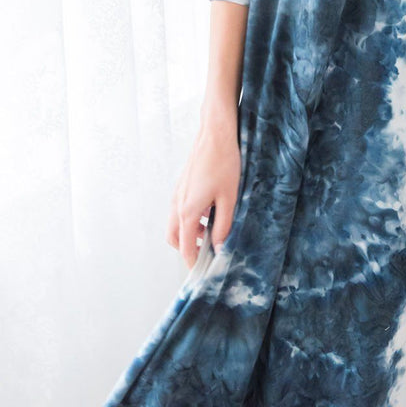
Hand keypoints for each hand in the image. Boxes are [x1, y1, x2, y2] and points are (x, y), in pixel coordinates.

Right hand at [165, 114, 239, 269]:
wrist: (215, 134)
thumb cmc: (224, 163)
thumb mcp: (229, 198)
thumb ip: (223, 225)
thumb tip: (220, 247)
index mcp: (188, 211)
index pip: (185, 247)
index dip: (193, 261)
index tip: (202, 273)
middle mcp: (177, 204)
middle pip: (174, 238)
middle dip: (186, 249)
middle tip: (206, 254)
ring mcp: (177, 193)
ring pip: (175, 223)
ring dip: (189, 233)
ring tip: (212, 232)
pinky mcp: (182, 185)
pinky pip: (180, 209)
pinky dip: (190, 218)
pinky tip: (210, 212)